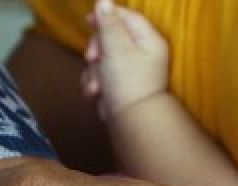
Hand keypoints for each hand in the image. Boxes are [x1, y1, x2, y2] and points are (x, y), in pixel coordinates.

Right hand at [82, 1, 169, 119]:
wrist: (131, 122)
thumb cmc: (128, 84)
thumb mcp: (116, 48)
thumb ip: (109, 23)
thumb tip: (104, 0)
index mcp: (148, 40)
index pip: (126, 16)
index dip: (106, 14)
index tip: (89, 19)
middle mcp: (143, 53)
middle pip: (112, 37)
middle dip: (97, 49)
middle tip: (93, 58)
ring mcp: (131, 70)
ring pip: (103, 57)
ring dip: (95, 70)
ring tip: (97, 85)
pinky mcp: (120, 84)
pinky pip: (102, 74)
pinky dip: (96, 82)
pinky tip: (96, 92)